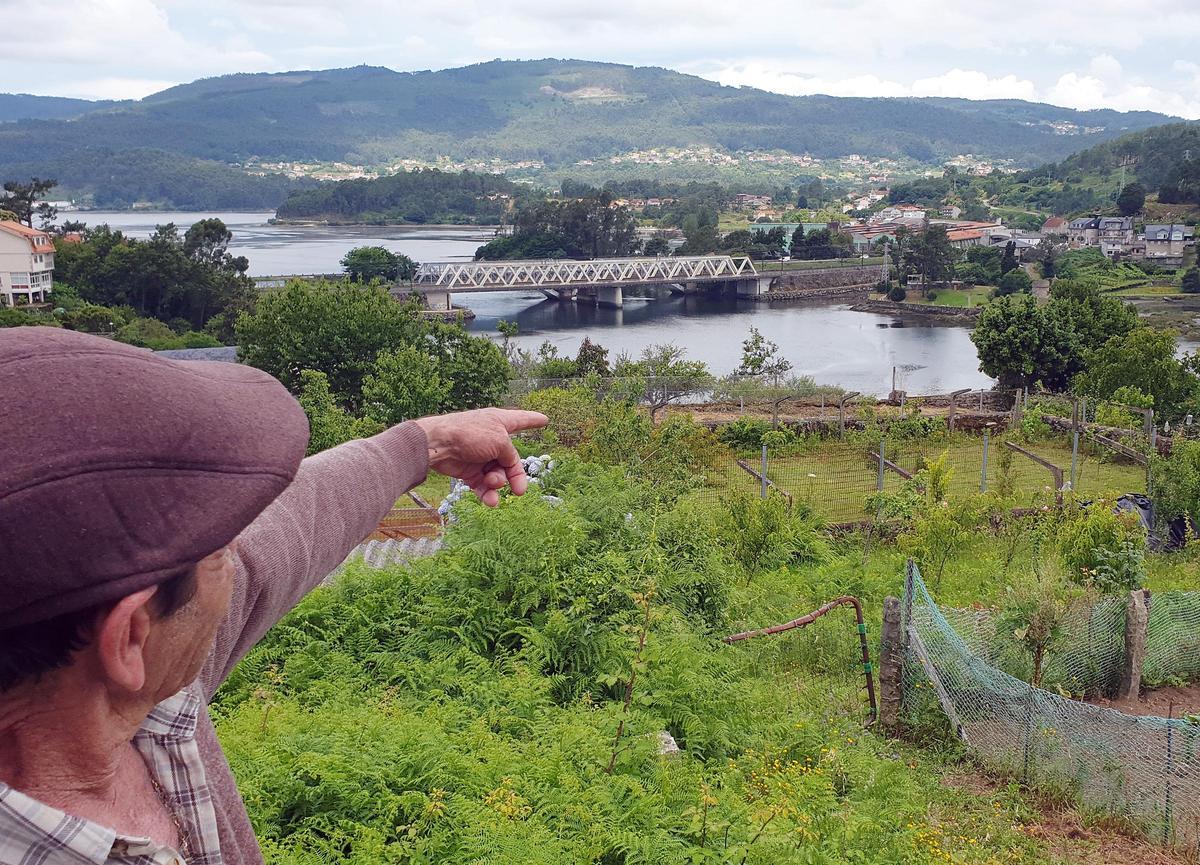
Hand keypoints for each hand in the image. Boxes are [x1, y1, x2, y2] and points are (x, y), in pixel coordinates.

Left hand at [414, 408, 547, 506]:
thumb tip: (508, 469)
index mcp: (500, 423)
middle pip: (511, 460)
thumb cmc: (470, 434)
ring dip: (498, 484)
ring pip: (498, 475)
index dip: (533, 420)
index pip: (522, 420)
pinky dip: (487, 494)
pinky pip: (483, 485)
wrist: (439, 445)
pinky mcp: (469, 471)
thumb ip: (510, 455)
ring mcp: (480, 456)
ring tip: (492, 484)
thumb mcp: (500, 441)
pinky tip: (491, 502)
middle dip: (515, 476)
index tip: (545, 419)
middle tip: (519, 491)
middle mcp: (492, 440)